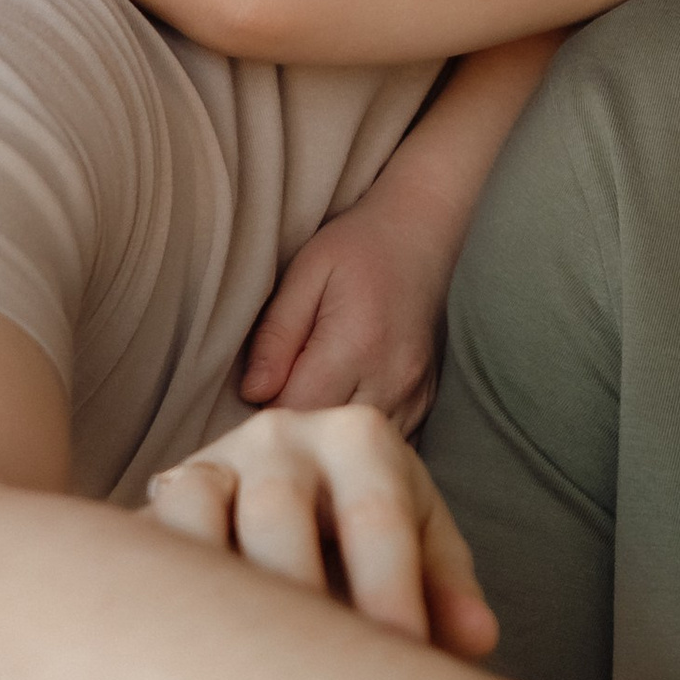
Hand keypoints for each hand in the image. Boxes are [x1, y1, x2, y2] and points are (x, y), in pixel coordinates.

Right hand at [147, 405, 498, 661]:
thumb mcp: (421, 547)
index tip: (401, 667)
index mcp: (360, 437)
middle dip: (300, 602)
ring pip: (197, 518)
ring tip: (245, 676)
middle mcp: (281, 435)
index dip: (390, 596)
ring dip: (219, 596)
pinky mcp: (160, 497)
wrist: (291, 490)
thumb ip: (447, 590)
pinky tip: (192, 657)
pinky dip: (164, 589)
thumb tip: (476, 641)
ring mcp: (212, 459)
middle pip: (280, 516)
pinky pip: (148, 538)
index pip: (377, 518)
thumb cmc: (371, 532)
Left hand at [239, 194, 455, 433]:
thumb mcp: (305, 274)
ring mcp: (415, 393)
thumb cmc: (357, 248)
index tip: (256, 392)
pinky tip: (342, 402)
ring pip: (357, 443)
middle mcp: (393, 377)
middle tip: (279, 395)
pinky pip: (385, 437)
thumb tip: (253, 393)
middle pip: (328, 431)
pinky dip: (355, 428)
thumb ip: (277, 334)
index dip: (268, 407)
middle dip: (297, 423)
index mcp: (357, 344)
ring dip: (328, 429)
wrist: (422, 235)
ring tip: (312, 396)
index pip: (297, 409)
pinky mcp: (426, 401)